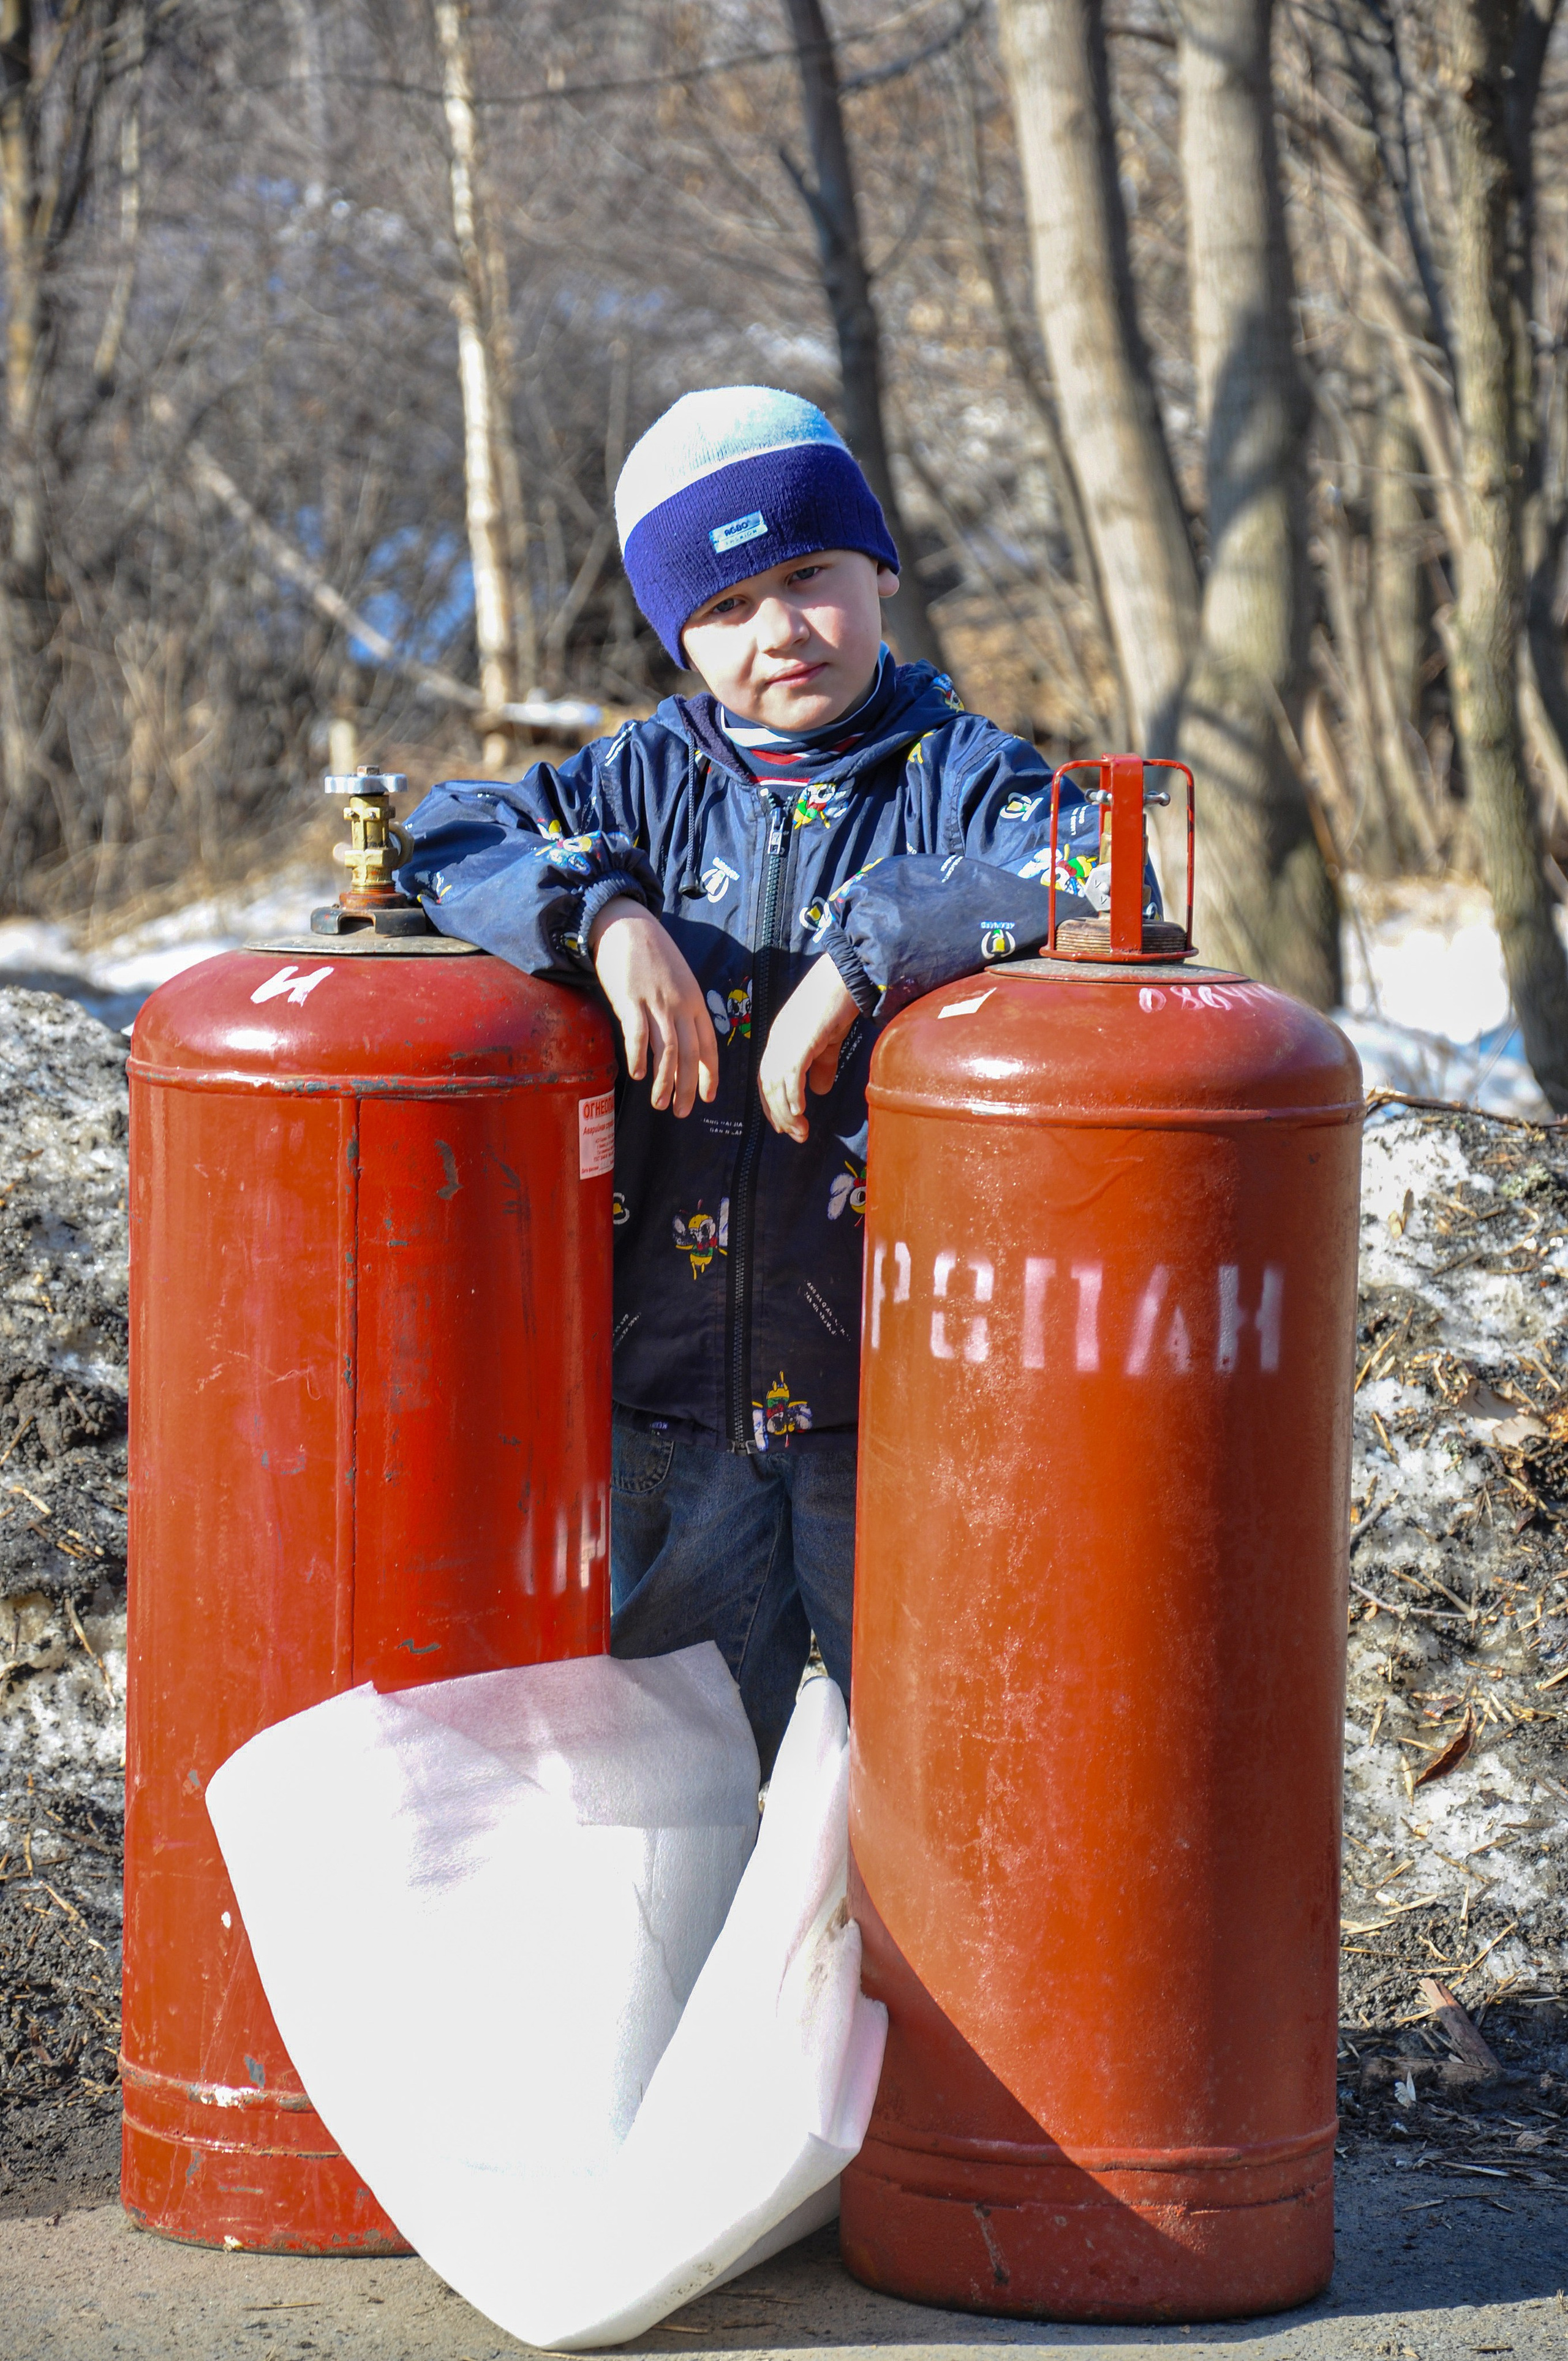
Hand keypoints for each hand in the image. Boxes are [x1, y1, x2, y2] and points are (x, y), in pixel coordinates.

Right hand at [589, 897, 718, 1116]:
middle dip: (687, 1087)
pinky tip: (638, 1076)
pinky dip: (639, 1056)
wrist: (627, 924)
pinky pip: (638, 1033)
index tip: (708, 1097)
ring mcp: (656, 1002)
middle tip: (681, 1112)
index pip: (708, 1045)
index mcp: (695, 1001)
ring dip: (664, 1081)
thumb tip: (682, 1040)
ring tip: (659, 1104)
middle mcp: (680, 1004)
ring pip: (667, 1049)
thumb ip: (682, 1009)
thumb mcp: (678, 980)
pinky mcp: (630, 999)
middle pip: (689, 1053)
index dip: (709, 1073)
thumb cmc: (652, 955)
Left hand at [758, 956, 859, 1142]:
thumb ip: (822, 1066)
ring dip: (787, 1112)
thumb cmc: (837, 1002)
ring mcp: (786, 1039)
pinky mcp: (800, 1039)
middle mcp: (777, 1041)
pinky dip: (793, 1095)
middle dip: (779, 1115)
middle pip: (769, 1085)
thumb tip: (820, 1091)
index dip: (773, 1104)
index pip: (768, 1078)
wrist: (845, 976)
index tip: (784, 1124)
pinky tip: (800, 1111)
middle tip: (794, 1136)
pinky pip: (791, 1072)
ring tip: (800, 1132)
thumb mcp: (828, 1041)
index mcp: (780, 1040)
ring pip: (778, 1083)